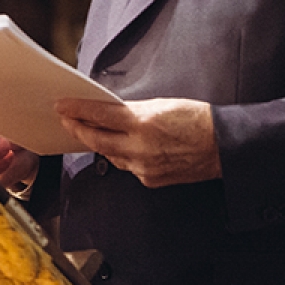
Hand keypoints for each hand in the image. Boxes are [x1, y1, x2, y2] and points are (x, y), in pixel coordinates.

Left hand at [56, 97, 220, 187]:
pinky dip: (119, 155)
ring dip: (97, 142)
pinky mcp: (150, 179)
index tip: (62, 105)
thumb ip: (131, 110)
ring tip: (86, 130)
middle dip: (78, 128)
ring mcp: (144, 167)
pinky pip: (126, 166)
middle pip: (97, 139)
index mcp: (142, 123)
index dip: (77, 110)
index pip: (99, 116)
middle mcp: (139, 148)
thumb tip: (108, 111)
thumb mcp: (160, 104)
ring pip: (110, 154)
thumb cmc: (196, 119)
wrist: (223, 146)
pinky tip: (115, 146)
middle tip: (66, 119)